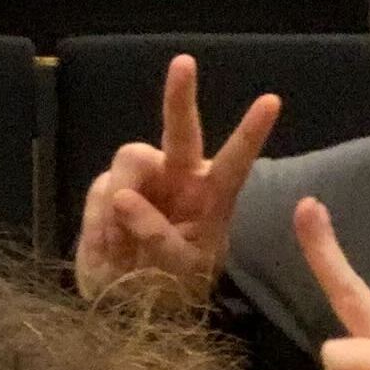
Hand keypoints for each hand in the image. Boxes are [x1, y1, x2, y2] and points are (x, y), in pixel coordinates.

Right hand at [72, 52, 277, 296]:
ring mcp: (142, 181)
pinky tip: (107, 246)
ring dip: (119, 199)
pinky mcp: (106, 190)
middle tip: (184, 63)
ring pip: (129, 161)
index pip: (235, 161)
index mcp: (211, 197)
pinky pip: (99, 191)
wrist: (123, 306)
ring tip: (119, 244)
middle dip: (181, 96)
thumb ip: (158, 237)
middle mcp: (179, 178)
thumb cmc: (170, 288)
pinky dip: (98, 221)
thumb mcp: (178, 271)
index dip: (250, 132)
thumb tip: (122, 198)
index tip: (271, 101)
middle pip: (180, 131)